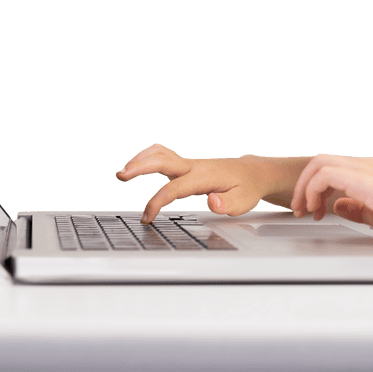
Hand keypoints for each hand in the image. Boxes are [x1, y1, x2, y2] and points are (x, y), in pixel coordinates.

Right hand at [115, 142, 272, 223]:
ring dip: (140, 160)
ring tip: (122, 173)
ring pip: (160, 154)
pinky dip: (146, 158)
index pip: (174, 189)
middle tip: (121, 176)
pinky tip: (136, 167)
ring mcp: (188, 163)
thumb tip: (212, 201)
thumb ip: (227, 204)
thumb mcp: (243, 202)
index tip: (147, 217)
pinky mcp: (185, 165)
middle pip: (161, 160)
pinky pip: (162, 156)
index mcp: (204, 177)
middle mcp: (193, 166)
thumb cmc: (246, 189)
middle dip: (140, 167)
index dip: (156, 203)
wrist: (252, 173)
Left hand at [289, 154, 372, 247]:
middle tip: (299, 210)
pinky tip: (317, 210)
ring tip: (304, 211)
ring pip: (319, 163)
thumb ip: (357, 208)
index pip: (332, 168)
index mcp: (370, 172)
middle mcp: (366, 165)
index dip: (314, 188)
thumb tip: (339, 206)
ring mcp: (365, 169)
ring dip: (304, 188)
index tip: (312, 211)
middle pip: (320, 161)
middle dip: (302, 185)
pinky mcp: (364, 179)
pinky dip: (313, 191)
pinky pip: (325, 175)